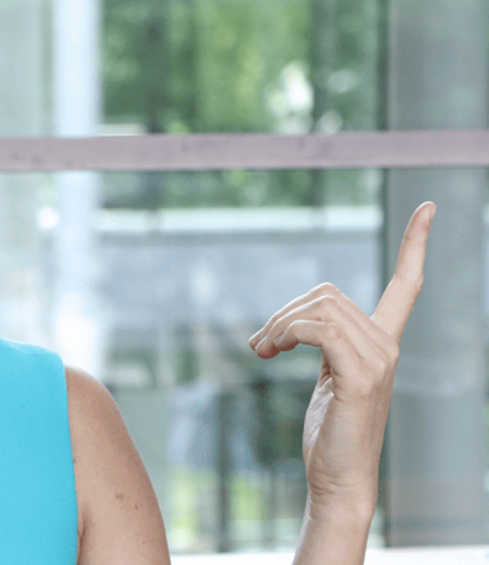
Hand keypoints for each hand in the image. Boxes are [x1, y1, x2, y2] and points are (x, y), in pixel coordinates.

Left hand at [248, 202, 435, 514]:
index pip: (407, 286)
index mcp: (383, 342)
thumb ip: (326, 342)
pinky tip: (270, 352)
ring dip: (278, 325)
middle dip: (284, 311)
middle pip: (328, 293)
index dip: (415, 245)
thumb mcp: (330, 376)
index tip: (429, 208)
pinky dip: (284, 333)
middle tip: (260, 344)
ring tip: (261, 351)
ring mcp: (379, 360)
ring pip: (319, 308)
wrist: (337, 479)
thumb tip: (293, 318)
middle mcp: (388, 346)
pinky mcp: (361, 376)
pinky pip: (316, 329)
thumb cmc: (330, 430)